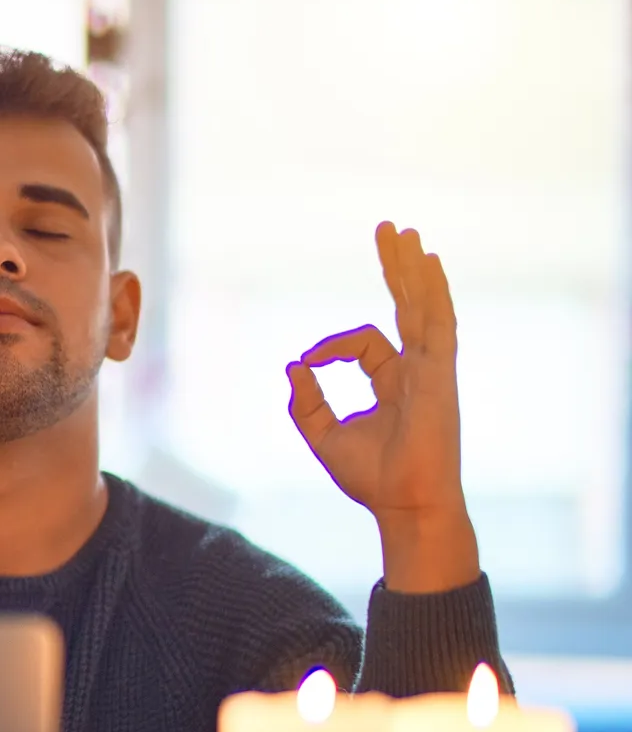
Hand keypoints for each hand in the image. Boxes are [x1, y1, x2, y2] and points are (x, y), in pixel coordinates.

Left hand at [285, 223, 478, 593]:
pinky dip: (432, 291)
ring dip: (411, 268)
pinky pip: (437, 322)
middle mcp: (416, 370)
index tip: (306, 365)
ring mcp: (431, 369)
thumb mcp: (324, 436)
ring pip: (422, 305)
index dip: (328, 348)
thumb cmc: (371, 478)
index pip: (362, 344)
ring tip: (403, 232)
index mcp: (393, 383)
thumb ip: (306, 402)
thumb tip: (293, 365)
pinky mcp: (439, 373)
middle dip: (395, 269)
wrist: (403, 502)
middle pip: (406, 306)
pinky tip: (427, 262)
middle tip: (387, 229)